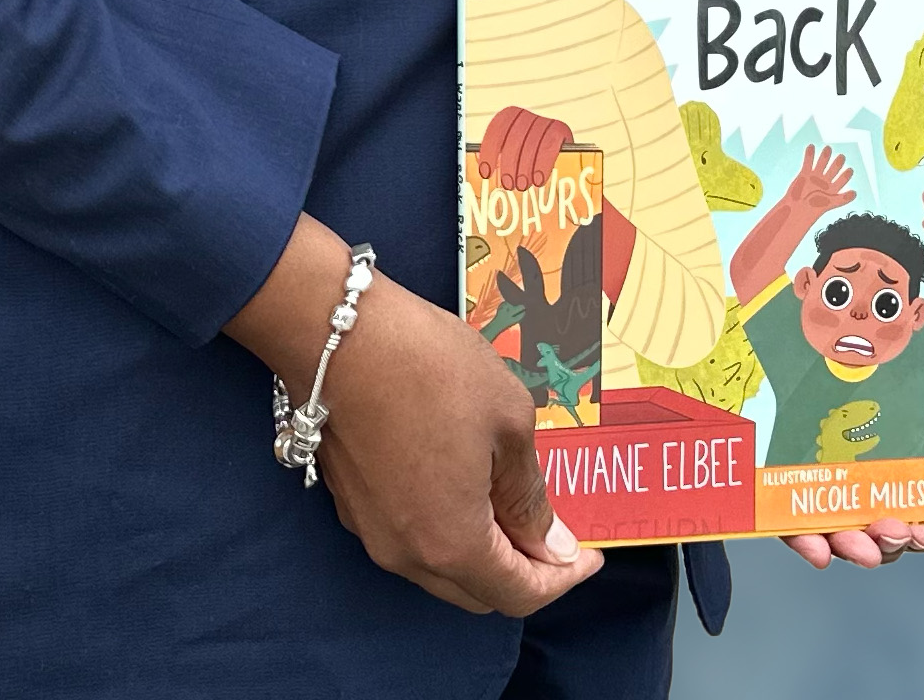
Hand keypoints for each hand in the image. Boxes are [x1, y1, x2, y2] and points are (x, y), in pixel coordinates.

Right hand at [228, 217, 601, 619]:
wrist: (334, 330)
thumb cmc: (429, 367)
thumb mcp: (508, 420)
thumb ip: (529, 493)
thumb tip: (548, 543)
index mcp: (453, 543)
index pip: (519, 593)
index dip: (562, 580)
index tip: (590, 556)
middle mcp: (407, 554)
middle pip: (478, 592)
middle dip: (523, 571)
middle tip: (553, 531)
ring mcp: (371, 529)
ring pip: (440, 568)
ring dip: (481, 550)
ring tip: (508, 500)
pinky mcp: (350, 500)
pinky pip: (409, 537)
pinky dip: (444, 528)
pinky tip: (459, 480)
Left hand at [479, 103, 573, 195]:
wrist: (561, 150)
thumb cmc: (531, 157)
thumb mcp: (514, 154)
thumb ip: (501, 157)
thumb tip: (483, 171)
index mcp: (510, 117)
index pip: (496, 130)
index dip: (489, 151)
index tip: (486, 173)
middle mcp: (526, 116)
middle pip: (514, 139)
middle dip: (508, 165)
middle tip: (508, 185)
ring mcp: (544, 120)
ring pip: (531, 144)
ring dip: (525, 168)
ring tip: (522, 186)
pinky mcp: (560, 128)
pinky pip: (550, 147)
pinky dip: (543, 165)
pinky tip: (539, 181)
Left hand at [780, 331, 923, 568]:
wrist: (902, 287)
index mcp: (914, 465)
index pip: (911, 516)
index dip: (915, 534)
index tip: (923, 530)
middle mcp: (870, 470)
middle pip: (870, 528)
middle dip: (881, 545)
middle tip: (890, 531)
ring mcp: (829, 459)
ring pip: (830, 521)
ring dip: (842, 545)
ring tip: (853, 542)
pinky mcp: (792, 442)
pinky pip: (787, 497)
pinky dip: (797, 529)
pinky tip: (809, 538)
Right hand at [784, 145, 854, 222]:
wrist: (797, 209)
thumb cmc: (813, 209)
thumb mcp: (830, 203)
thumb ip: (842, 198)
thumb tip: (855, 193)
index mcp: (831, 190)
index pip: (841, 180)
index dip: (845, 175)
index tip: (850, 169)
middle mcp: (824, 182)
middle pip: (833, 170)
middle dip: (837, 163)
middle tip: (842, 157)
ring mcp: (815, 177)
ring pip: (821, 164)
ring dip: (825, 156)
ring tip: (828, 148)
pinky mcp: (805, 174)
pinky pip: (808, 162)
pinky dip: (809, 155)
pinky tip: (811, 146)